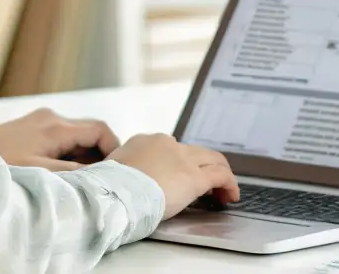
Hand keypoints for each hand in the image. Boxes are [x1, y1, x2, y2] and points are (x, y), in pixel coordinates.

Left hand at [0, 107, 119, 171]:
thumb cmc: (0, 164)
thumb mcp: (40, 173)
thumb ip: (72, 173)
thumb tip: (101, 175)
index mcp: (56, 126)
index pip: (100, 129)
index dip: (114, 148)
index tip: (117, 170)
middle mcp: (51, 117)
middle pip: (90, 130)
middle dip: (100, 153)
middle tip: (102, 177)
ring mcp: (41, 120)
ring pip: (76, 134)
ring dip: (83, 154)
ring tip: (81, 178)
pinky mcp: (31, 126)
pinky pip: (61, 136)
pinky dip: (69, 151)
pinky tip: (61, 171)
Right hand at [108, 133, 239, 217]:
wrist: (114, 193)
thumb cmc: (108, 188)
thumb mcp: (114, 171)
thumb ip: (127, 170)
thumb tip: (128, 180)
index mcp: (145, 142)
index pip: (171, 149)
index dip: (181, 163)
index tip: (181, 177)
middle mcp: (167, 144)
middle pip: (195, 152)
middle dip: (205, 166)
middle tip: (210, 185)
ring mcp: (182, 159)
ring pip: (213, 159)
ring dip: (221, 174)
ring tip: (224, 191)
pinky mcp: (194, 177)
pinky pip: (220, 176)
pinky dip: (229, 184)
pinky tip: (231, 196)